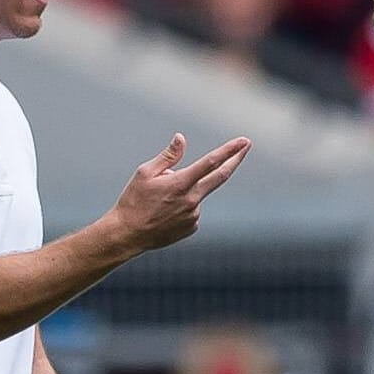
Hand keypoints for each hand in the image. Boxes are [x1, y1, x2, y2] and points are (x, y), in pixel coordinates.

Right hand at [104, 134, 250, 253]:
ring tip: (160, 201)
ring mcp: (194, 215)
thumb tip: (181, 138)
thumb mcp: (145, 173)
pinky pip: (192, 210)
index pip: (211, 163)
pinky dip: (183, 206)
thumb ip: (168, 157)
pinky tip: (164, 213)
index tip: (243, 141)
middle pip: (220, 176)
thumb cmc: (133, 201)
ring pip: (197, 194)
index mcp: (180, 184)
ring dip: (186, 190)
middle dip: (235, 159)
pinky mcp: (192, 227)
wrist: (127, 235)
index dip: (229, 150)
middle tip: (246, 146)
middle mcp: (191, 200)